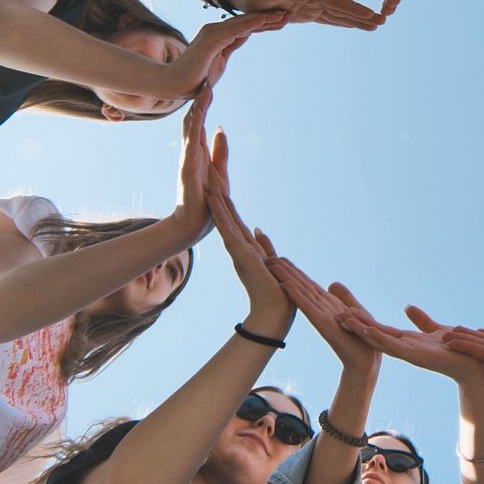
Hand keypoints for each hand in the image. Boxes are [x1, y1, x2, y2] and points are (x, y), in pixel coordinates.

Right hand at [168, 11, 288, 94]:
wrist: (174, 84)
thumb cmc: (194, 78)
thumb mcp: (219, 62)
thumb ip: (229, 48)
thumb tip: (240, 39)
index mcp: (218, 36)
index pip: (246, 28)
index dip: (265, 23)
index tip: (283, 21)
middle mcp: (215, 30)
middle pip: (248, 22)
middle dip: (269, 17)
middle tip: (290, 13)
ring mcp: (212, 32)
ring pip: (244, 23)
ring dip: (265, 18)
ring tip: (284, 14)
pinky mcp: (211, 39)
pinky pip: (236, 29)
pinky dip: (252, 23)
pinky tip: (266, 19)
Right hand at [168, 86, 213, 241]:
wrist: (193, 225)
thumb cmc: (205, 202)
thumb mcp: (218, 172)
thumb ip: (219, 151)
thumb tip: (221, 128)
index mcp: (198, 151)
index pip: (201, 121)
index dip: (204, 103)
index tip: (209, 82)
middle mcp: (191, 151)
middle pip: (194, 119)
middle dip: (200, 99)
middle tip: (205, 74)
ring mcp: (188, 158)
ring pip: (192, 128)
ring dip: (198, 108)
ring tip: (203, 87)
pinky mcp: (188, 168)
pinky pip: (192, 143)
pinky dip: (195, 127)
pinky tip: (198, 113)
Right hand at [203, 131, 289, 330]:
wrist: (275, 315)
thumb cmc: (277, 294)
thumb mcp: (272, 262)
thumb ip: (265, 246)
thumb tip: (259, 229)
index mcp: (247, 248)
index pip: (233, 220)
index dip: (225, 201)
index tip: (216, 181)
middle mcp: (239, 246)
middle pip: (226, 214)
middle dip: (217, 191)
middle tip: (207, 168)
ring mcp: (238, 249)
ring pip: (223, 217)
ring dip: (215, 196)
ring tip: (207, 174)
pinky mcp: (241, 254)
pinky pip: (228, 229)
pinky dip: (221, 212)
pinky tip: (214, 197)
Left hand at [228, 0, 382, 30]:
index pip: (334, 0)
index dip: (351, 8)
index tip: (368, 14)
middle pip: (342, 7)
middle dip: (361, 15)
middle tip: (382, 21)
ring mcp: (311, 4)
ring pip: (338, 14)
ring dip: (356, 20)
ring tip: (375, 25)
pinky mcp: (306, 12)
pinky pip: (328, 18)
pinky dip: (342, 22)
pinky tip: (353, 25)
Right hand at [267, 257, 381, 377]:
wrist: (365, 361)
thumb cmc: (361, 339)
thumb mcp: (353, 310)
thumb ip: (343, 296)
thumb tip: (332, 284)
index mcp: (327, 304)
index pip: (307, 284)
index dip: (294, 271)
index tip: (280, 259)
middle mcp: (320, 308)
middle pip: (300, 285)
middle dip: (285, 271)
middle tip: (268, 257)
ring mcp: (320, 315)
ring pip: (300, 292)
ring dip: (286, 278)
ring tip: (272, 265)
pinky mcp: (323, 323)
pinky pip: (308, 306)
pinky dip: (297, 294)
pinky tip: (286, 284)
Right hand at [351, 304, 483, 383]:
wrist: (473, 365)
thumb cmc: (456, 349)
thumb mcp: (435, 329)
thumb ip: (421, 320)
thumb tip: (407, 307)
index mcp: (406, 341)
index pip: (380, 329)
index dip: (363, 321)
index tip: (346, 311)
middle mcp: (404, 348)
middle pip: (375, 334)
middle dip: (357, 325)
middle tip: (337, 314)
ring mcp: (408, 353)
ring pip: (380, 340)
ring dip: (363, 330)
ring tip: (347, 320)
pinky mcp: (416, 356)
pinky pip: (394, 346)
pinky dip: (380, 337)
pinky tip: (369, 330)